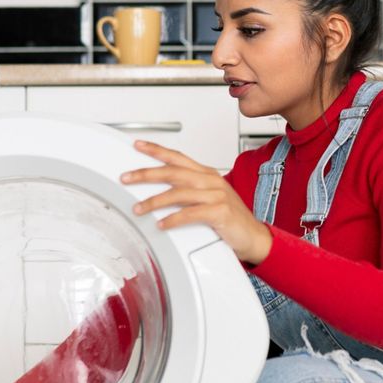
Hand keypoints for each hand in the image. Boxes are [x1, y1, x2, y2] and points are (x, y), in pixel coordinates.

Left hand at [122, 140, 272, 265]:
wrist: (255, 237)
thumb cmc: (231, 219)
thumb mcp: (210, 198)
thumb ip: (189, 191)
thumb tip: (161, 191)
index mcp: (207, 174)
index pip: (178, 157)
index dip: (157, 150)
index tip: (138, 145)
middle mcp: (211, 181)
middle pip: (173, 172)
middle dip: (146, 174)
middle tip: (127, 177)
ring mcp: (217, 195)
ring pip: (179, 193)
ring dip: (154, 201)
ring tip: (139, 208)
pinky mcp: (219, 212)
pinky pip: (190, 214)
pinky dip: (173, 219)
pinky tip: (161, 224)